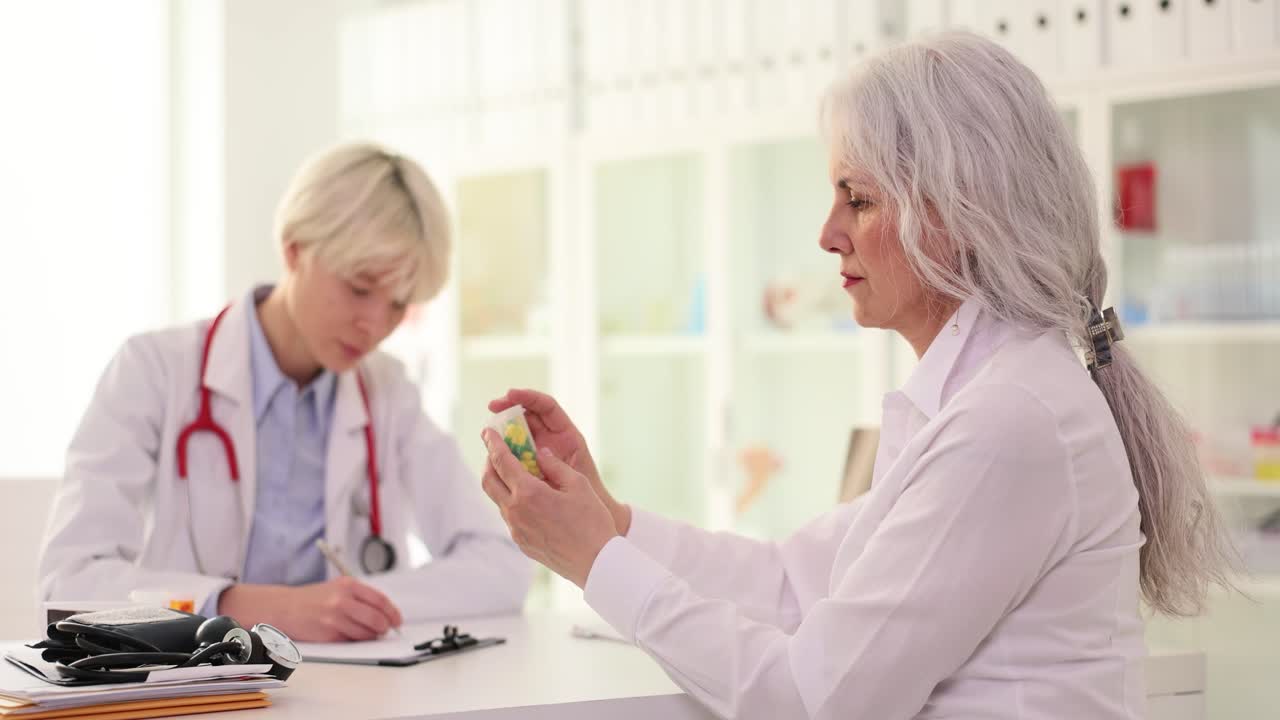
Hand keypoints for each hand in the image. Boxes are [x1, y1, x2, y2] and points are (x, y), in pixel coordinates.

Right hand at [217, 577, 403, 641]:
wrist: (285, 607)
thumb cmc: (314, 599)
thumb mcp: (337, 588)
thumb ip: (360, 597)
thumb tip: (386, 613)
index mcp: (348, 585)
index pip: (380, 600)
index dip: (392, 612)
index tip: (397, 620)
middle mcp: (342, 600)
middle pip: (376, 618)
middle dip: (385, 627)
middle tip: (385, 630)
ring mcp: (334, 618)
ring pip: (366, 633)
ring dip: (371, 636)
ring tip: (368, 633)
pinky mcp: (328, 634)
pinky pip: (351, 641)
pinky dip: (356, 641)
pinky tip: (352, 636)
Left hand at [480, 428, 618, 587]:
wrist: (596, 563)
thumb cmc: (592, 522)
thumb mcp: (578, 485)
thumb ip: (555, 466)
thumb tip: (540, 454)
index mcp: (529, 493)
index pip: (501, 461)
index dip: (493, 443)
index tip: (488, 432)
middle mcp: (515, 512)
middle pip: (488, 480)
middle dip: (489, 462)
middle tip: (497, 450)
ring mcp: (516, 530)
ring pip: (497, 499)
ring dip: (500, 482)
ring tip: (515, 473)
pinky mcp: (521, 543)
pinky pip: (509, 516)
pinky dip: (511, 500)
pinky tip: (528, 498)